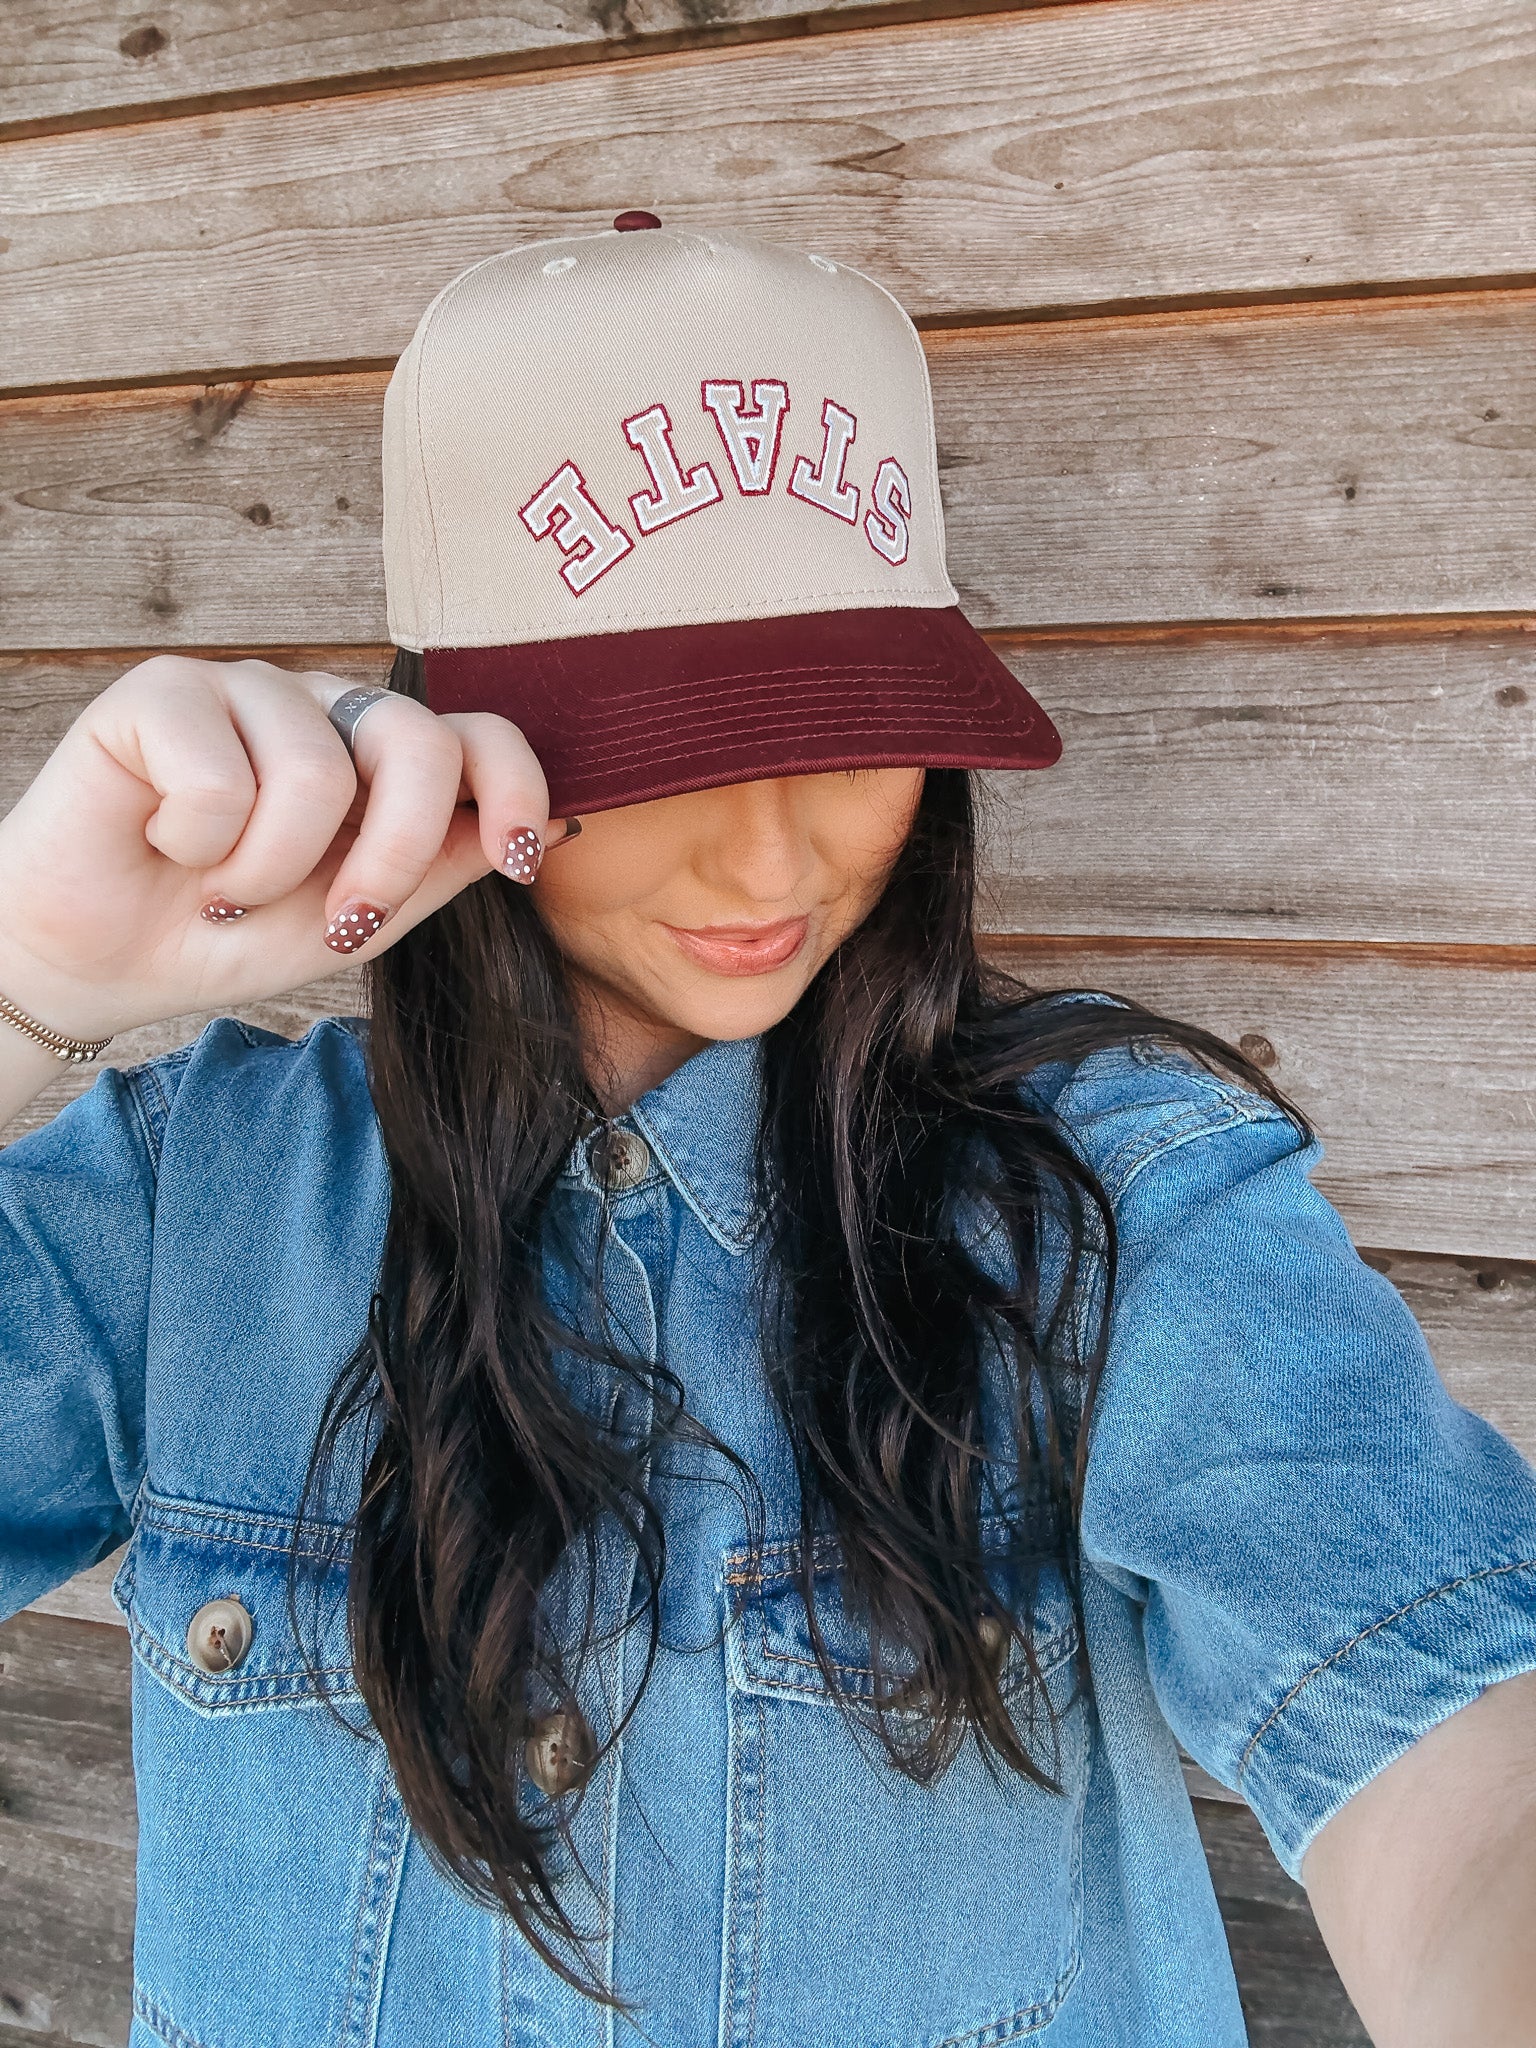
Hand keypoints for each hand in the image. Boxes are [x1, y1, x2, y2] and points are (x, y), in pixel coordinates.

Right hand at [0, 655, 559, 1042]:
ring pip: (315, 775)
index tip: (519, 858)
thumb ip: (442, 870)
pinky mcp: (161, 690)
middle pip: (418, 743)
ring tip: (220, 888)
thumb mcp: (355, 922)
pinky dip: (197, 845)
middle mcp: (323, 709)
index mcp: (379, 758)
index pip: (478, 734)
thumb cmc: (226, 936)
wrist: (99, 962)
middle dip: (392, 856)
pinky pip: (220, 777)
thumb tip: (556, 829)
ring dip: (266, 872)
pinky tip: (163, 843)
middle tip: (337, 922)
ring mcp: (245, 689)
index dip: (517, 786)